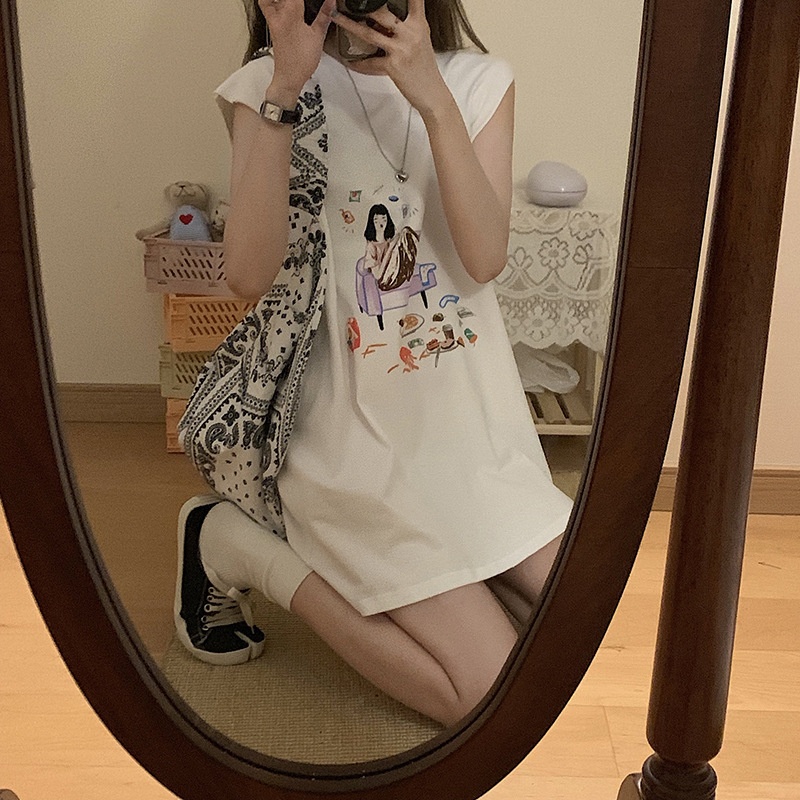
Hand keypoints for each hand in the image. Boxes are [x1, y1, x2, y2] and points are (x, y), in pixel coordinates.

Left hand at [260, 0, 335, 96]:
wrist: (289, 76)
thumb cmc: (302, 60)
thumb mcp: (318, 36)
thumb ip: (325, 15)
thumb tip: (331, 1)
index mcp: (292, 14)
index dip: (310, 0)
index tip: (318, 3)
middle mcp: (279, 14)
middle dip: (297, 1)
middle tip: (304, 5)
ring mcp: (273, 19)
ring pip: (273, 0)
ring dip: (283, 1)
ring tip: (297, 5)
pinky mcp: (271, 24)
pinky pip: (267, 6)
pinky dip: (274, 3)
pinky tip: (284, 5)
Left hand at [332, 0, 451, 115]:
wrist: (432, 93)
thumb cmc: (425, 67)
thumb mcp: (421, 39)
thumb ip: (407, 25)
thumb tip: (385, 19)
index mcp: (419, 24)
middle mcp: (410, 33)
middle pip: (382, 11)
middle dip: (364, 4)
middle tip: (345, 0)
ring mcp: (401, 49)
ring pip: (369, 33)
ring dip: (349, 24)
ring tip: (336, 16)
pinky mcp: (393, 66)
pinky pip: (370, 62)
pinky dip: (359, 63)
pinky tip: (350, 60)